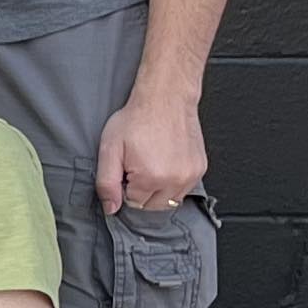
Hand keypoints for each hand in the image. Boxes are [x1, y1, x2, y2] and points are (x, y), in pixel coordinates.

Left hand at [97, 89, 206, 212]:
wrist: (165, 98)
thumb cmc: (137, 119)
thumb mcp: (109, 150)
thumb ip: (107, 183)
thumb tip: (111, 209)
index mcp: (151, 178)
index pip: (133, 203)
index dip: (125, 187)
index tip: (126, 169)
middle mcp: (175, 180)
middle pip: (152, 206)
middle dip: (141, 192)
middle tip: (137, 166)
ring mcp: (190, 175)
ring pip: (169, 200)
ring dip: (158, 190)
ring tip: (151, 164)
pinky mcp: (200, 168)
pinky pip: (184, 189)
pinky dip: (173, 182)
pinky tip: (165, 162)